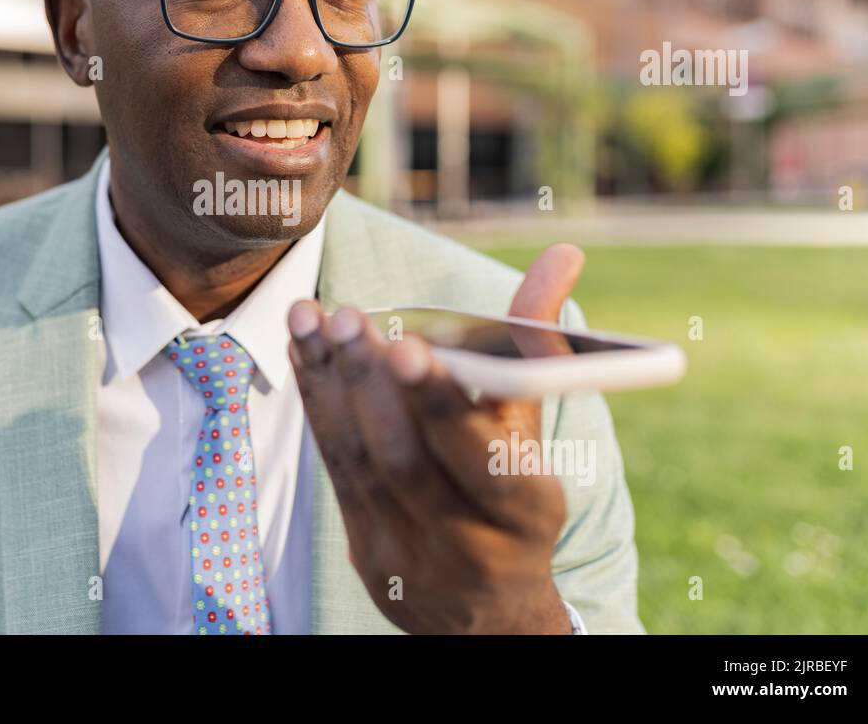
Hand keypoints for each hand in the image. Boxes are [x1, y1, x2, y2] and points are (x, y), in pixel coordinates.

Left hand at [287, 243, 585, 633]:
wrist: (487, 614)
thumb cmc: (515, 496)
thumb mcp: (537, 430)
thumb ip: (538, 344)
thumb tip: (563, 253)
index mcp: (527, 511)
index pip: (481, 459)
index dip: (442, 403)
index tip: (408, 345)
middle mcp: (470, 543)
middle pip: (407, 461)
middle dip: (372, 384)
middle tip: (349, 317)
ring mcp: (410, 554)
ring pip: (361, 464)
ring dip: (332, 385)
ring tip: (313, 319)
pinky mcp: (367, 554)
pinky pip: (336, 470)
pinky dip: (319, 406)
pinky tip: (304, 352)